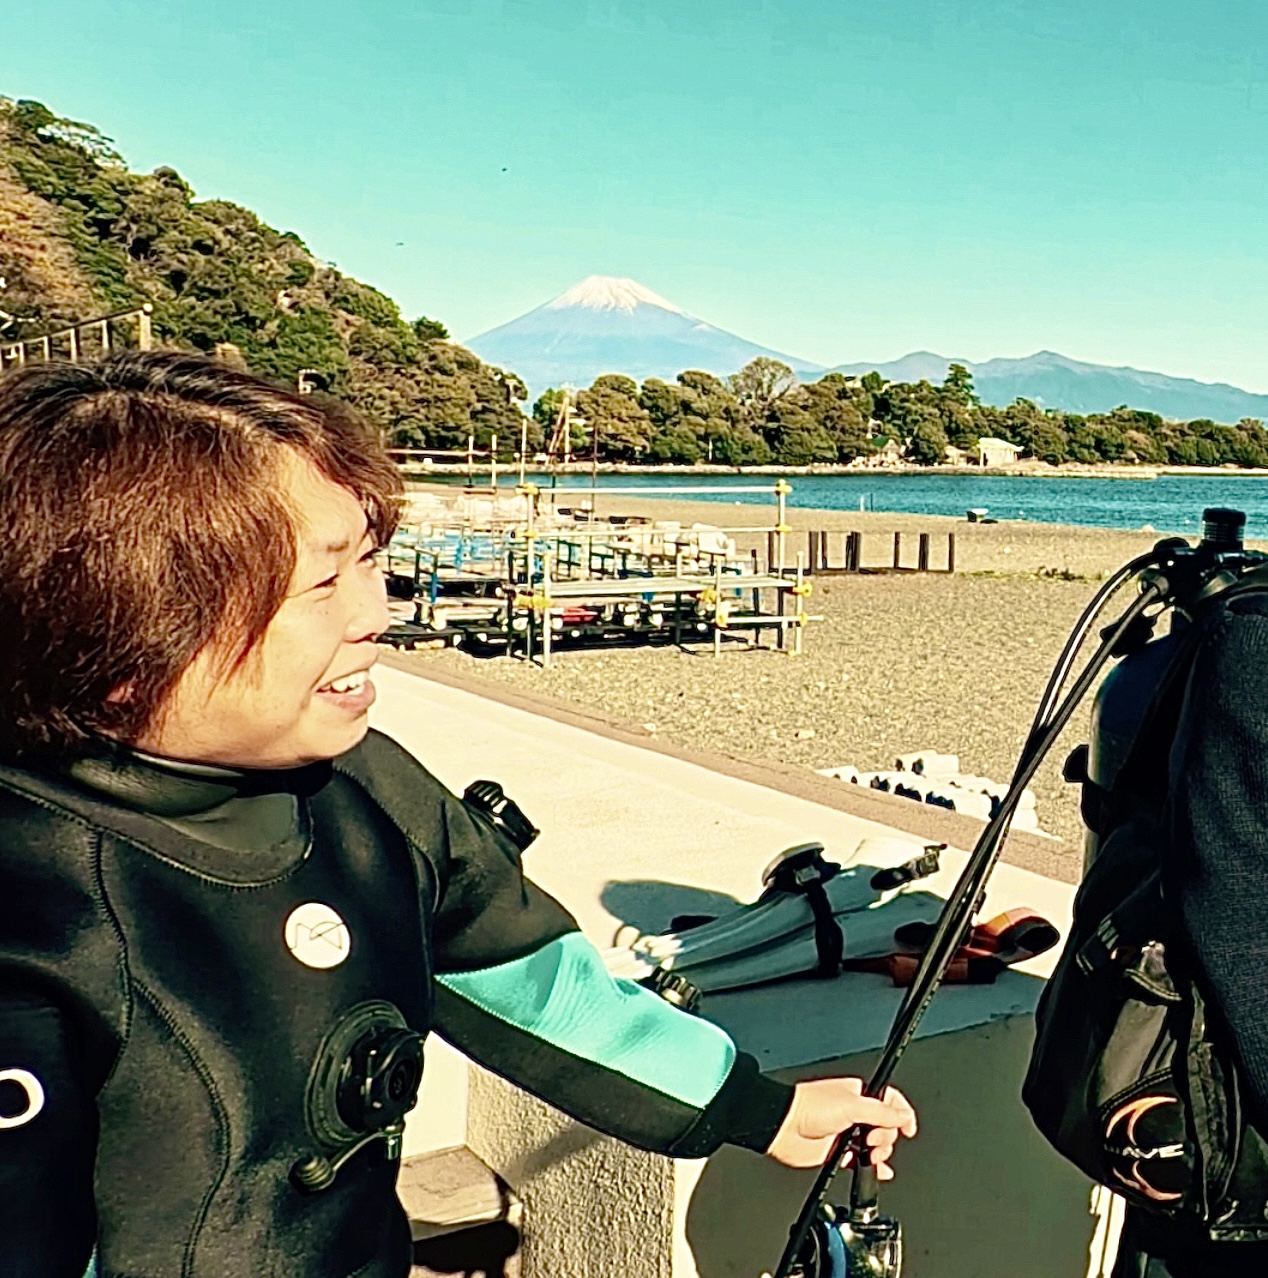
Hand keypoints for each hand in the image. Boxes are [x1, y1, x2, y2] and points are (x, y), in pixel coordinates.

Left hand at [764, 1078, 916, 1176]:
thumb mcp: (852, 1105)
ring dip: (879, 1153)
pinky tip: (878, 1171)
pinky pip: (861, 1161)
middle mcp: (854, 1112)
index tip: (908, 1129)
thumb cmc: (809, 1106)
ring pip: (875, 1146)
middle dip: (886, 1137)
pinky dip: (871, 1167)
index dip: (902, 1114)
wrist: (783, 1127)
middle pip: (886, 1127)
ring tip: (869, 1155)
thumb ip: (882, 1112)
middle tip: (872, 1139)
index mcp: (858, 1094)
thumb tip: (904, 1116)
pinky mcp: (838, 1152)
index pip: (889, 1101)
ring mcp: (846, 1133)